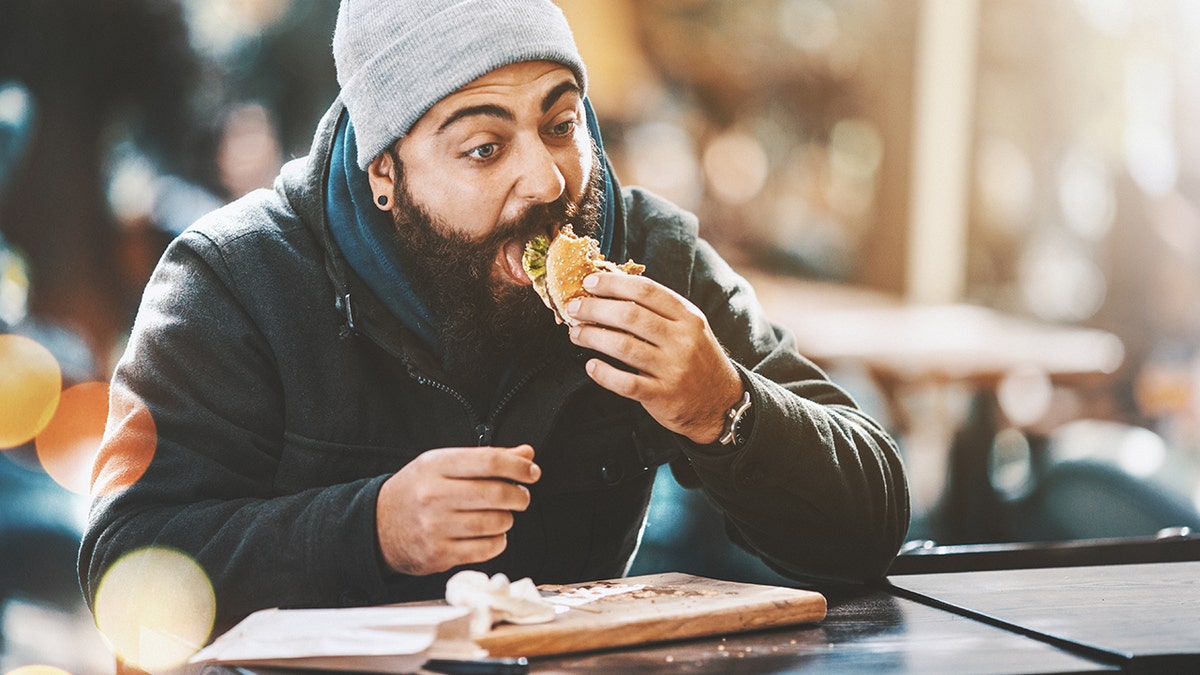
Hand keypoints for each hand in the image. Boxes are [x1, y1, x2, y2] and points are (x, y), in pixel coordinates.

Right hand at [376, 445, 539, 575]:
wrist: (378, 526)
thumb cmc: (416, 491)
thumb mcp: (443, 465)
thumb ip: (486, 459)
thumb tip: (525, 454)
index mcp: (435, 466)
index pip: (488, 461)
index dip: (518, 466)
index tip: (531, 472)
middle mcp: (433, 495)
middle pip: (495, 493)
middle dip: (518, 496)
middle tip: (521, 497)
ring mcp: (435, 527)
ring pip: (495, 522)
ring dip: (507, 519)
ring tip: (501, 515)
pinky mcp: (439, 554)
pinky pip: (486, 548)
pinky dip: (498, 541)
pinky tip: (491, 534)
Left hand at [566, 272, 743, 443]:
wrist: (721, 403)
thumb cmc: (696, 359)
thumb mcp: (689, 328)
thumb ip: (659, 311)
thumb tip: (613, 290)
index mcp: (688, 317)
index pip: (646, 291)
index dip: (614, 284)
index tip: (589, 284)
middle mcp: (682, 340)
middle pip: (631, 316)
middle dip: (596, 309)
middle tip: (575, 308)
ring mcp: (674, 369)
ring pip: (624, 347)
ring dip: (593, 337)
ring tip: (576, 334)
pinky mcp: (664, 396)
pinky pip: (626, 383)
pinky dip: (604, 374)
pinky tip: (591, 365)